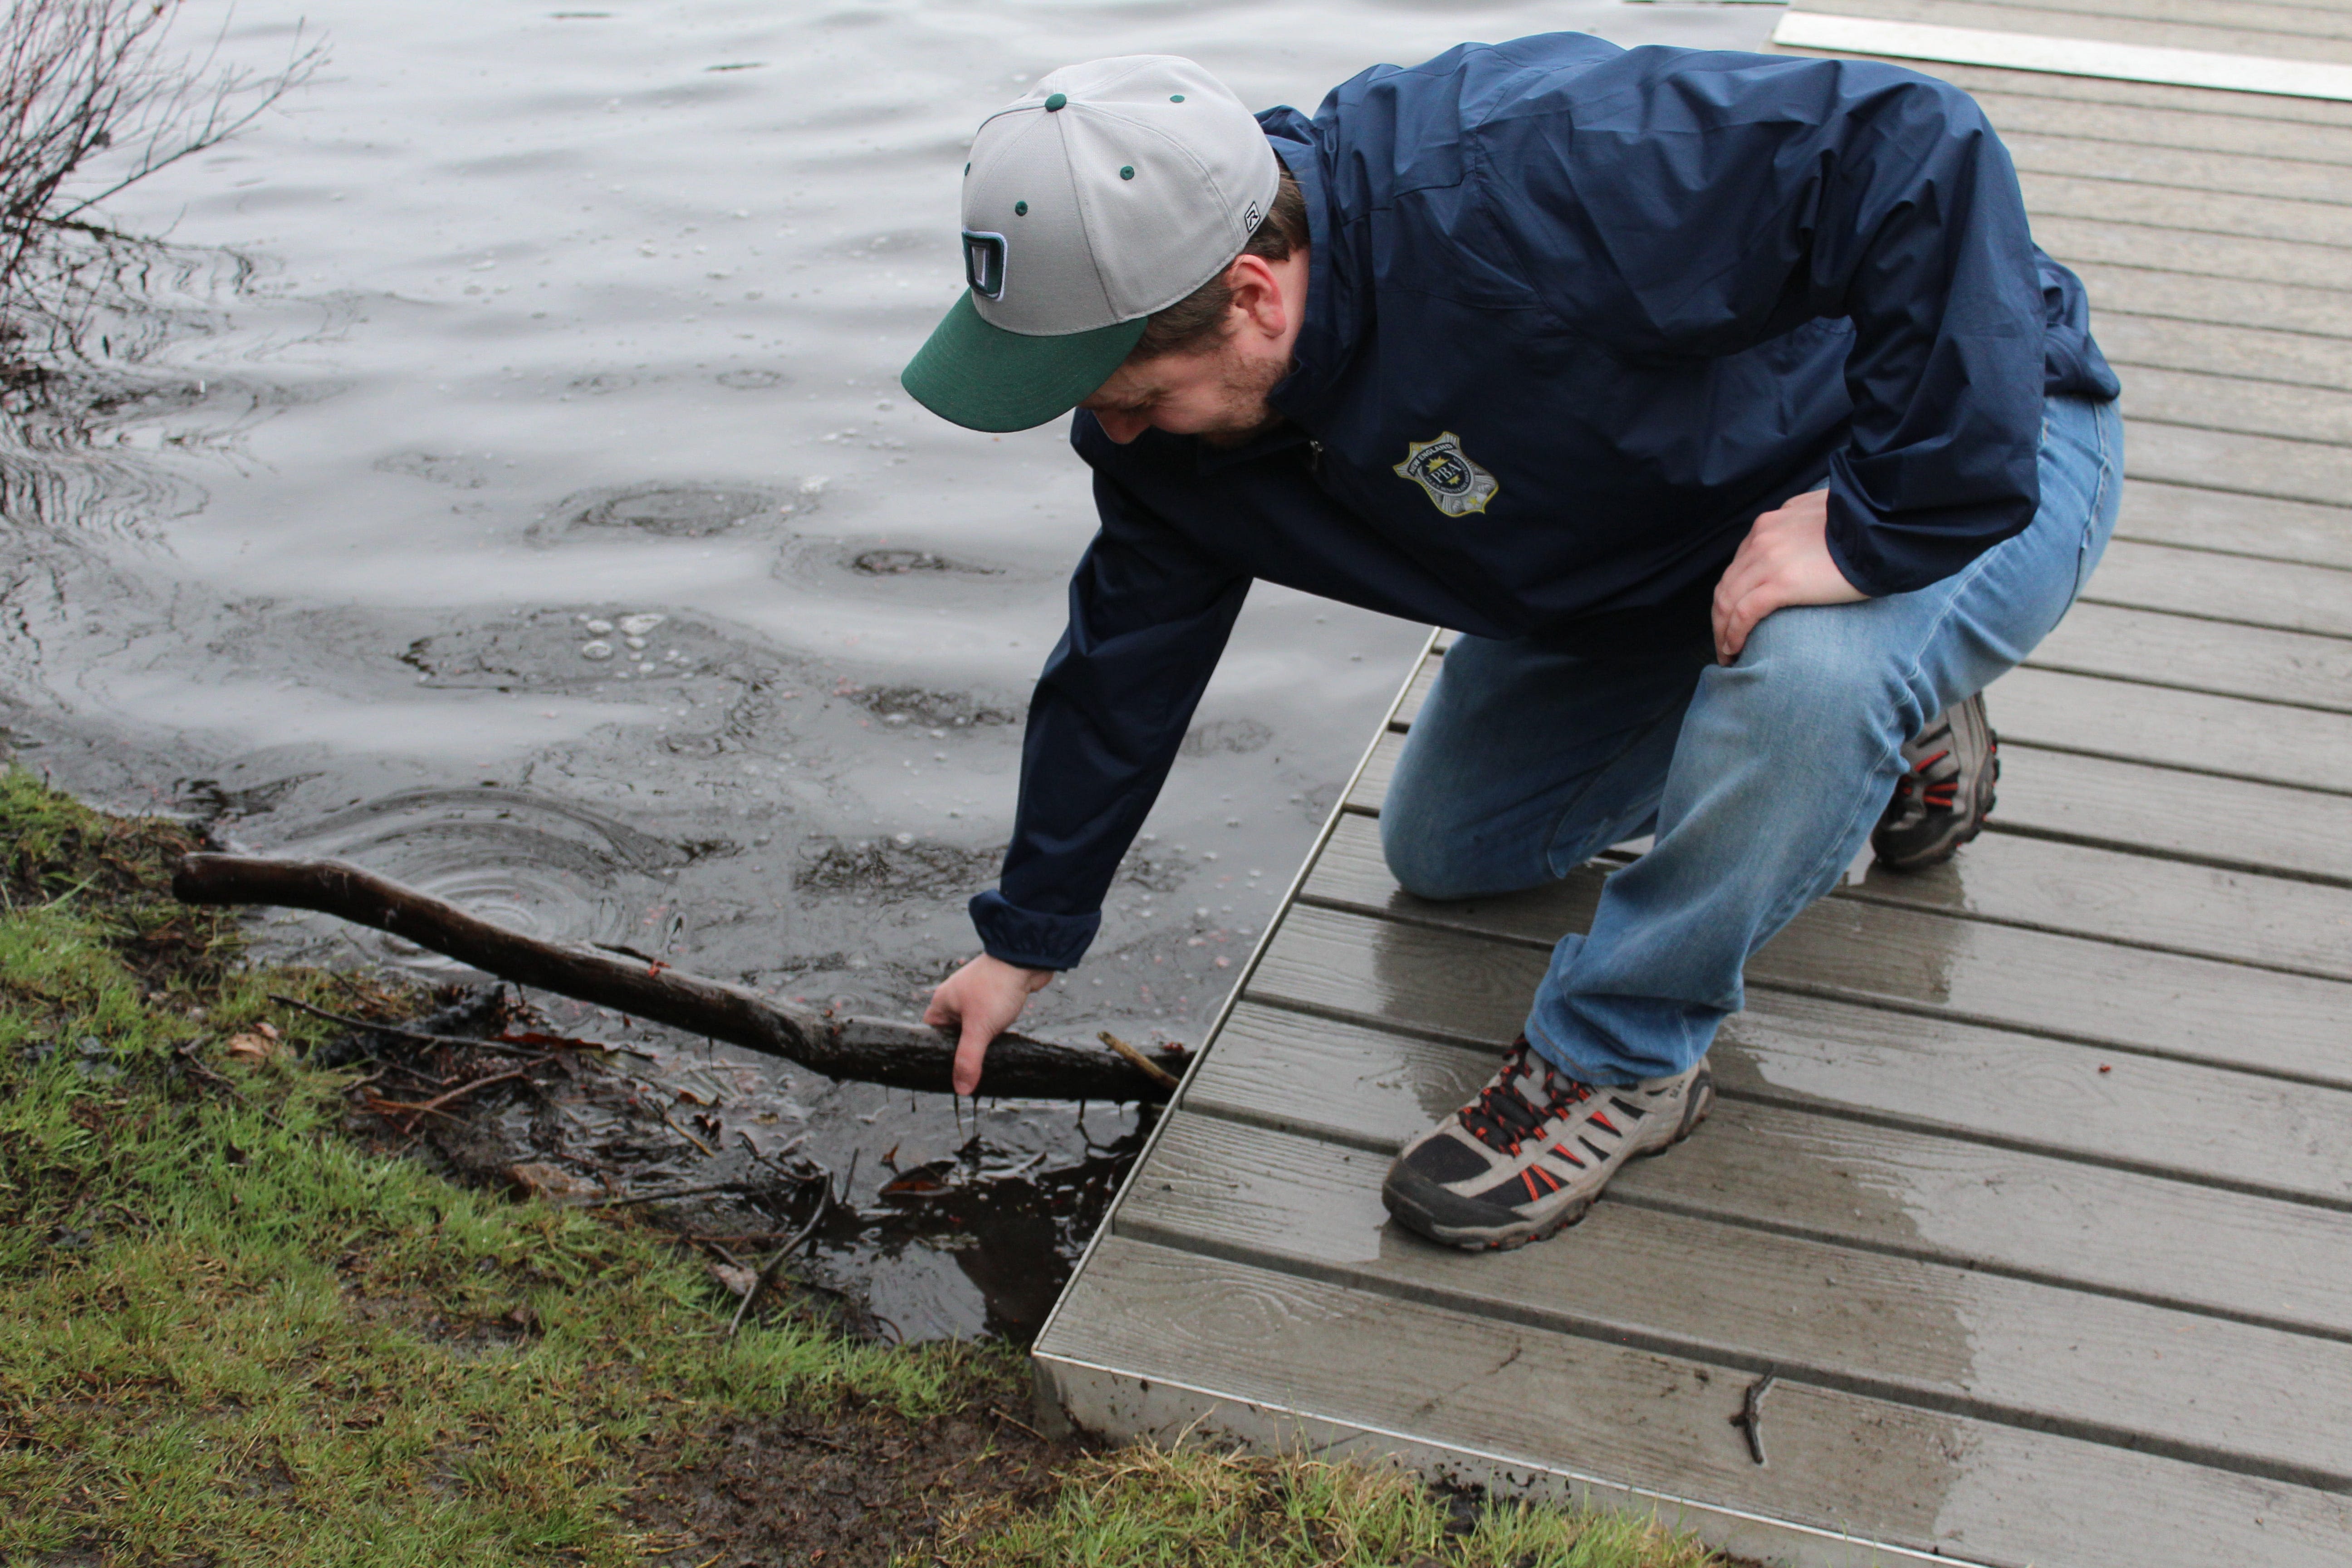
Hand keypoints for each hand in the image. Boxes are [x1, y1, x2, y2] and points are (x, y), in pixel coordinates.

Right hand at [924, 953, 1055, 1095]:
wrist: (1025, 960)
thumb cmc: (996, 988)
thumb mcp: (979, 1028)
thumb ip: (968, 1060)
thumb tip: (961, 1089)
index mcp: (942, 1003)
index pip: (931, 1035)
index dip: (937, 1053)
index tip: (946, 1073)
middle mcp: (955, 998)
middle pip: (952, 1034)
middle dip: (962, 1050)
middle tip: (970, 1071)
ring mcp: (974, 997)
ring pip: (972, 1027)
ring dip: (980, 1040)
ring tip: (987, 1057)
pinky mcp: (993, 996)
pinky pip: (988, 1020)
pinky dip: (993, 1030)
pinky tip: (1000, 1040)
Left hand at [1710, 489, 1867, 663]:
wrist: (1882, 530)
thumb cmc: (1861, 528)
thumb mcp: (1820, 516)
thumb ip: (1800, 524)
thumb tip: (1798, 535)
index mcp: (1769, 525)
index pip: (1737, 566)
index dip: (1730, 595)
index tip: (1732, 617)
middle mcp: (1761, 540)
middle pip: (1726, 586)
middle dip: (1720, 617)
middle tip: (1722, 642)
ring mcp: (1768, 561)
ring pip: (1728, 602)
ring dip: (1722, 632)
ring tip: (1726, 655)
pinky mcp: (1781, 583)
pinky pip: (1744, 613)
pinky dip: (1733, 634)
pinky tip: (1734, 650)